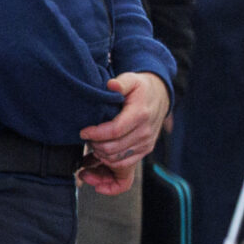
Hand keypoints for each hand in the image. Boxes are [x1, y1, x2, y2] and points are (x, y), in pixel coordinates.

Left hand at [79, 70, 170, 188]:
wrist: (160, 97)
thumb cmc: (141, 88)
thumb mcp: (131, 79)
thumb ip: (121, 83)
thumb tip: (111, 85)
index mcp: (140, 114)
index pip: (114, 131)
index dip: (96, 134)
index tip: (83, 132)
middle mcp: (145, 132)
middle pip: (113, 148)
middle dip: (94, 145)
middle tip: (86, 137)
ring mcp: (146, 143)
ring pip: (116, 159)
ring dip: (100, 154)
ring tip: (92, 144)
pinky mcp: (145, 150)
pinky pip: (124, 164)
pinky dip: (109, 162)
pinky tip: (100, 153)